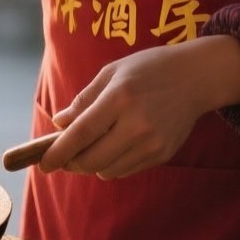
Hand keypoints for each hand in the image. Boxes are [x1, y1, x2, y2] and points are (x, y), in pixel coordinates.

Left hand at [38, 36, 239, 179]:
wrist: (196, 77)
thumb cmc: (148, 69)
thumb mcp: (111, 73)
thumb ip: (83, 100)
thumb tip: (59, 124)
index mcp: (119, 98)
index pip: (81, 134)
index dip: (58, 152)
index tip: (44, 164)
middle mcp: (137, 125)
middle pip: (92, 160)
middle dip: (71, 163)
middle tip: (64, 156)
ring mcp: (152, 143)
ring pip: (108, 170)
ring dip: (91, 164)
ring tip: (91, 147)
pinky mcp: (163, 154)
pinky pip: (126, 170)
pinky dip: (112, 164)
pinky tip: (114, 146)